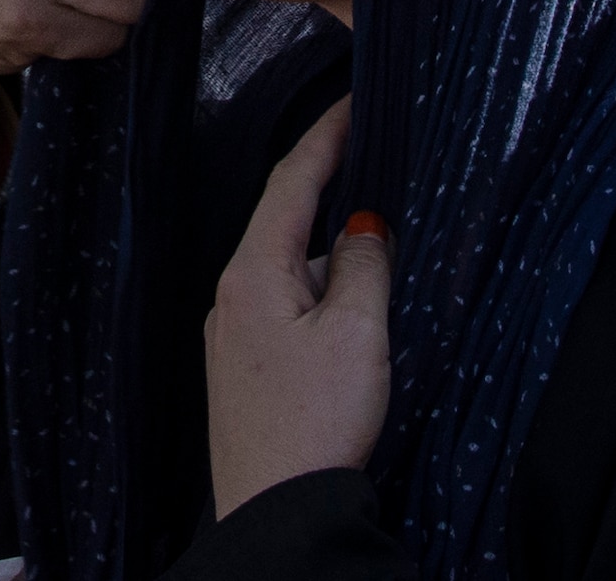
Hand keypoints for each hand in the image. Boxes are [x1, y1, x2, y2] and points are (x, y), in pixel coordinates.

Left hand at [205, 104, 391, 515]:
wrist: (276, 512)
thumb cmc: (316, 424)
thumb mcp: (358, 334)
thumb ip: (365, 267)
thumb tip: (365, 226)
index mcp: (253, 273)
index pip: (290, 182)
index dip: (325, 138)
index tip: (352, 103)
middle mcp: (233, 297)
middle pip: (288, 224)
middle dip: (333, 196)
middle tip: (378, 164)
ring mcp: (235, 336)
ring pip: (292, 272)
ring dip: (333, 259)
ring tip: (383, 255)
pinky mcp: (248, 372)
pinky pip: (288, 309)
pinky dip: (322, 296)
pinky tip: (355, 319)